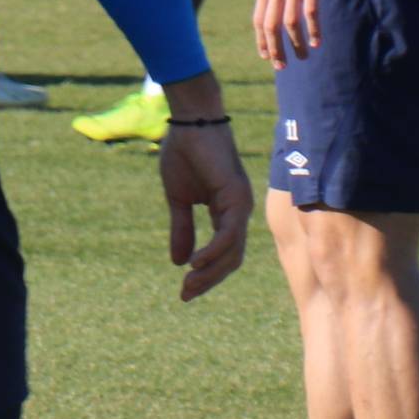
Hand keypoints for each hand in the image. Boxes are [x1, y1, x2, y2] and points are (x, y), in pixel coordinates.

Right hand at [155, 75, 251, 300]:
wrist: (190, 124)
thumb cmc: (184, 154)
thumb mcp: (177, 200)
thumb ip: (181, 229)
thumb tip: (178, 261)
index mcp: (227, 211)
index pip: (224, 253)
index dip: (206, 274)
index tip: (184, 290)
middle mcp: (239, 211)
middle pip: (231, 259)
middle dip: (208, 280)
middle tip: (185, 295)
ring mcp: (240, 204)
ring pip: (232, 251)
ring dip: (210, 271)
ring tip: (188, 283)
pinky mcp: (235, 196)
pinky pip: (228, 233)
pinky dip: (213, 251)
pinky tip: (195, 262)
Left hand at [254, 0, 343, 68]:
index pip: (258, 20)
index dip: (262, 41)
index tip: (267, 56)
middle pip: (269, 27)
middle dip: (275, 50)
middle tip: (282, 67)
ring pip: (289, 24)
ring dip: (296, 45)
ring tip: (303, 58)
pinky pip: (309, 12)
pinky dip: (312, 30)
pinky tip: (317, 42)